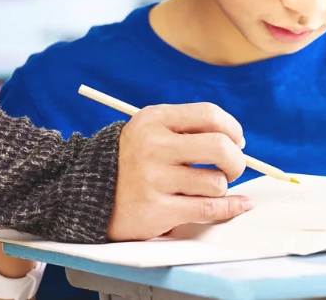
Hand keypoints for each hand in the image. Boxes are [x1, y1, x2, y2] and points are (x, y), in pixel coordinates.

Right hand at [106, 104, 251, 240]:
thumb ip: (190, 128)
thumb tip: (238, 143)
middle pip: (220, 147)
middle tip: (232, 168)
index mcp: (154, 120)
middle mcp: (153, 147)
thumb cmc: (135, 159)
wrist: (87, 193)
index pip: (209, 114)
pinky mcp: (156, 210)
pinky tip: (238, 204)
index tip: (237, 141)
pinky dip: (229, 207)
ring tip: (203, 187)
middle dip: (236, 160)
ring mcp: (153, 180)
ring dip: (219, 187)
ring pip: (216, 182)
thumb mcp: (153, 129)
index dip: (233, 128)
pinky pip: (208, 208)